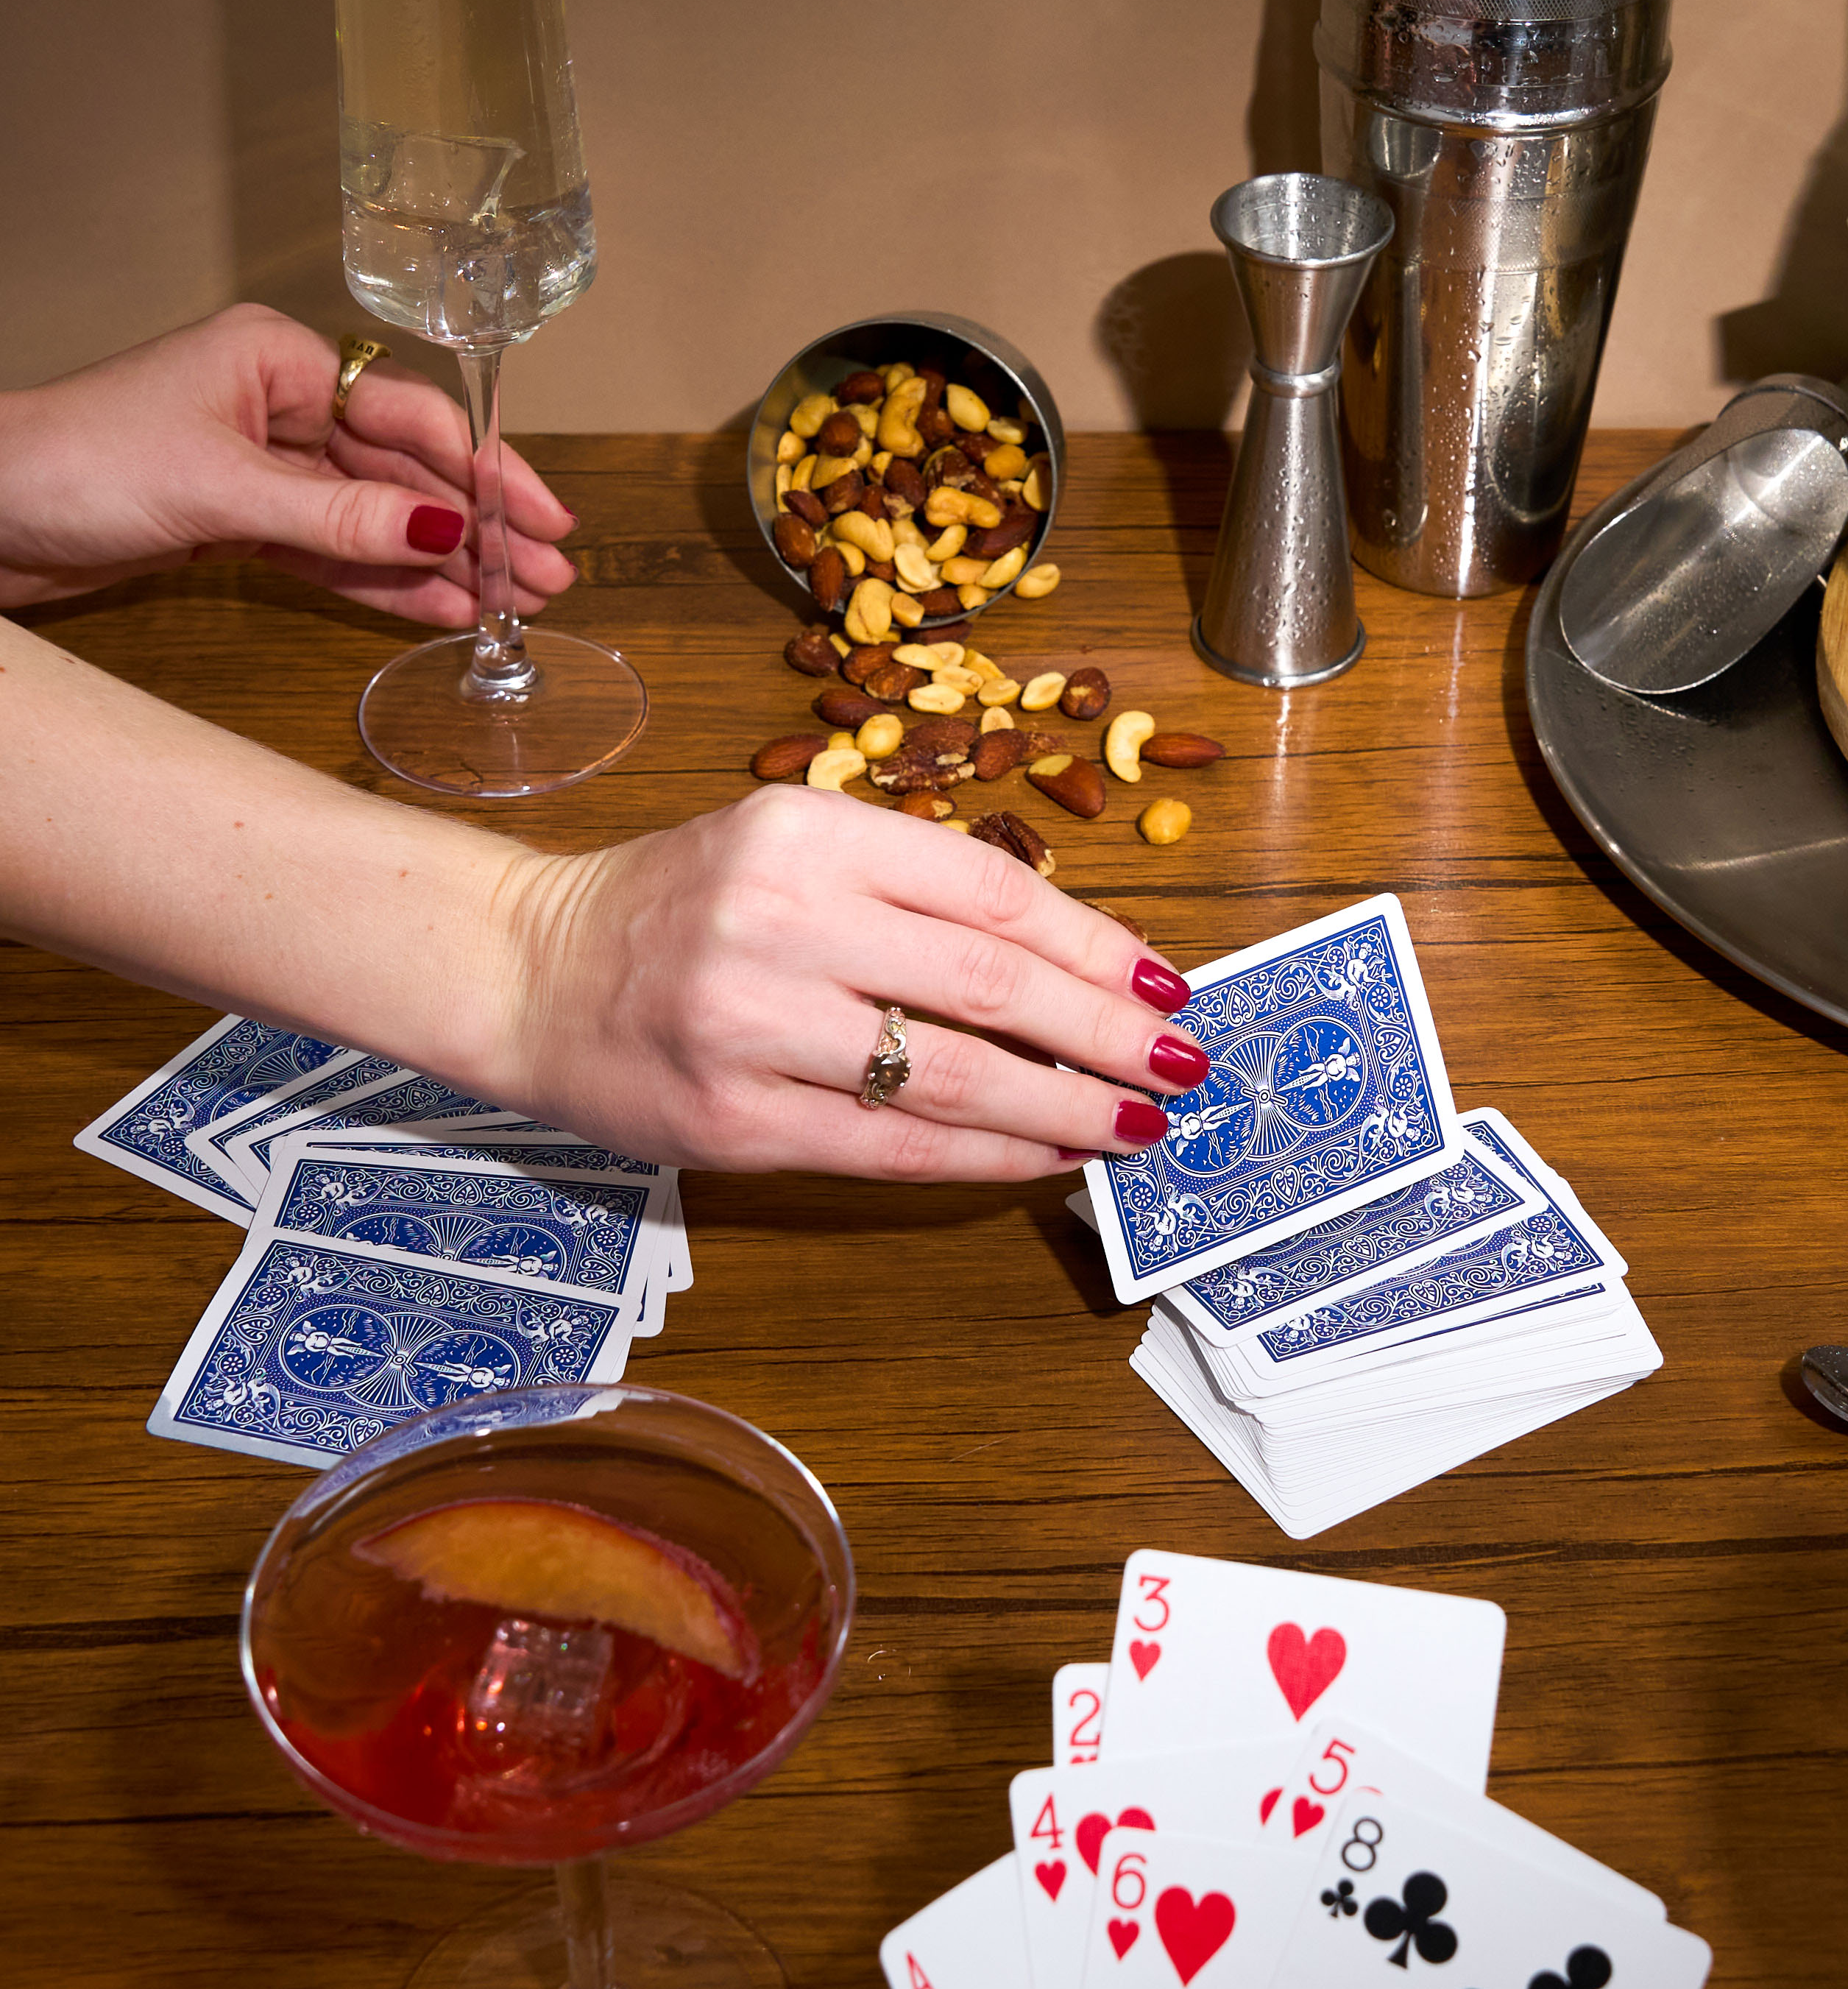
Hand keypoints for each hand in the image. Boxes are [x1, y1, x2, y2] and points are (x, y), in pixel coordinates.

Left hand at [0, 304, 577, 624]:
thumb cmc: (73, 463)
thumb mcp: (222, 488)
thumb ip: (341, 514)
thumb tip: (448, 527)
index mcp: (279, 358)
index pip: (411, 411)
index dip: (486, 469)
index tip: (543, 519)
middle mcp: (278, 403)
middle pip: (405, 465)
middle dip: (478, 523)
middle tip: (546, 575)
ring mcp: (260, 463)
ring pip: (375, 514)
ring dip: (440, 560)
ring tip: (510, 603)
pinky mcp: (237, 519)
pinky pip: (331, 548)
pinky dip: (381, 579)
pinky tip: (437, 607)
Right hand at [499, 787, 1212, 1177]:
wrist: (527, 967)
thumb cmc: (682, 906)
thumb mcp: (793, 847)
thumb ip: (914, 889)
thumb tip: (1079, 962)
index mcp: (808, 832)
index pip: (994, 890)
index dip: (1096, 945)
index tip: (1164, 985)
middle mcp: (781, 919)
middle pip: (991, 983)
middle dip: (1106, 1033)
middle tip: (1180, 1064)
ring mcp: (751, 1023)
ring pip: (952, 1073)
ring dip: (1064, 1106)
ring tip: (1133, 1121)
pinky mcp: (732, 1117)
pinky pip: (891, 1144)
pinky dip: (985, 1155)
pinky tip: (1046, 1156)